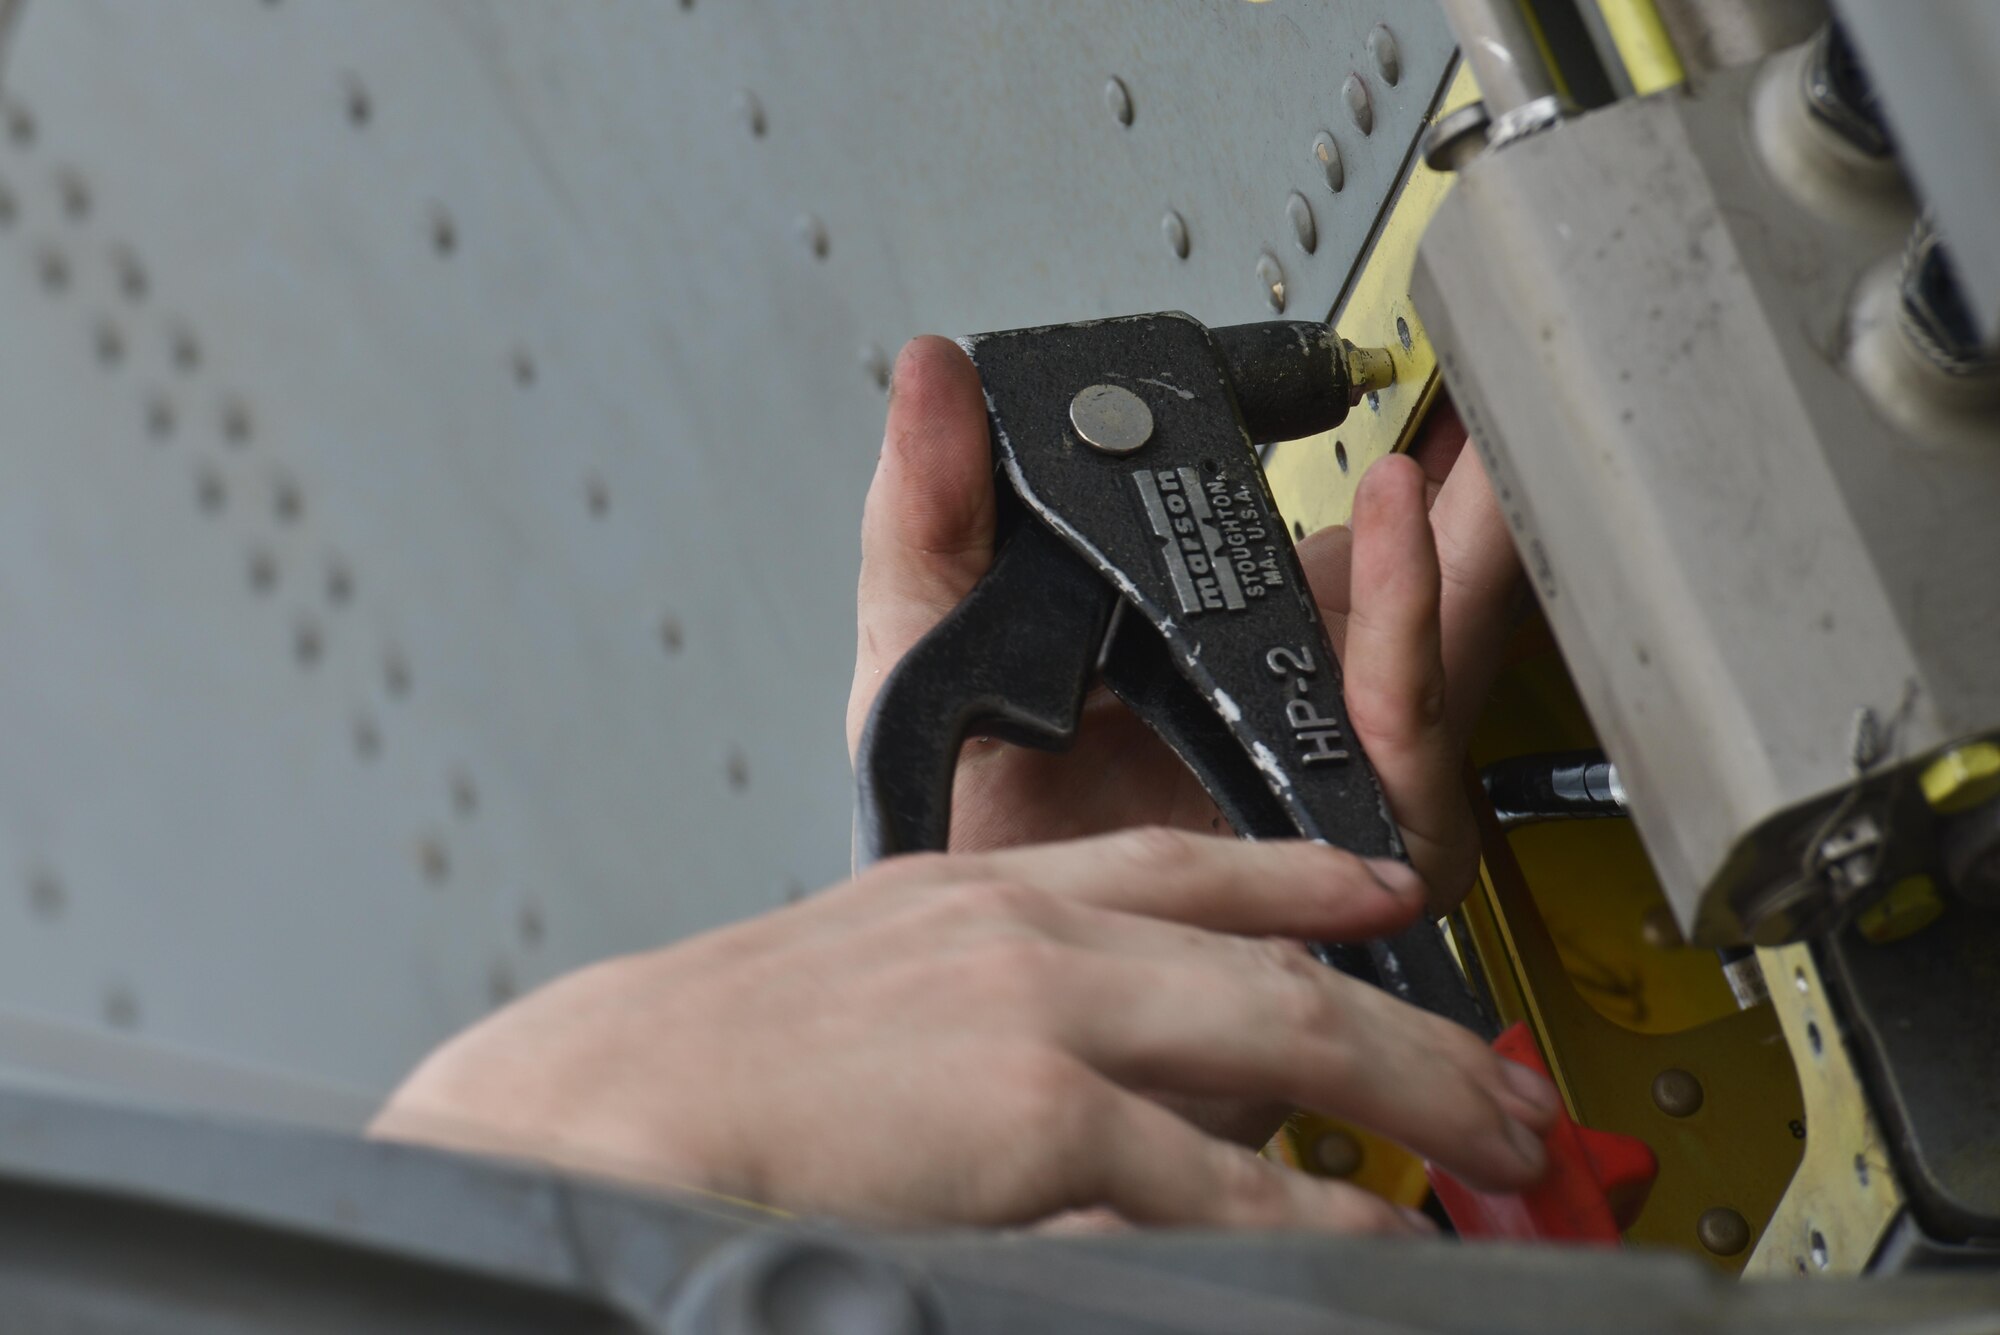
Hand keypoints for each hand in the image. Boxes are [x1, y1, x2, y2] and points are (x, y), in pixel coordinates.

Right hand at [372, 830, 1558, 1230]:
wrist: (596, 1110)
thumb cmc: (704, 1064)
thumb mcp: (857, 987)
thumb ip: (974, 1004)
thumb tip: (1072, 1070)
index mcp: (978, 891)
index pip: (1179, 856)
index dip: (1300, 873)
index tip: (1382, 886)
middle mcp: (1026, 926)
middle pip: (1272, 957)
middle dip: (1409, 1018)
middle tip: (1500, 1072)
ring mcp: (1038, 1009)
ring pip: (1281, 1039)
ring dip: (1407, 1095)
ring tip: (1493, 1143)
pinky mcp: (1031, 1109)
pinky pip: (1215, 1172)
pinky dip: (1309, 1212)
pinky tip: (1369, 1236)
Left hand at [848, 338, 1520, 910]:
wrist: (981, 1005)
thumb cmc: (979, 850)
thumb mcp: (930, 662)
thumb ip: (933, 519)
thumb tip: (933, 374)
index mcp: (1205, 669)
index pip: (1311, 556)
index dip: (1360, 472)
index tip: (1365, 380)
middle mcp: (1285, 718)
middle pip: (1400, 583)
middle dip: (1451, 479)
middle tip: (1479, 367)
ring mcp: (1334, 780)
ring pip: (1433, 635)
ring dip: (1462, 522)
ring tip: (1464, 417)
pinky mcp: (1358, 850)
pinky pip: (1399, 724)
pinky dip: (1407, 620)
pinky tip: (1397, 529)